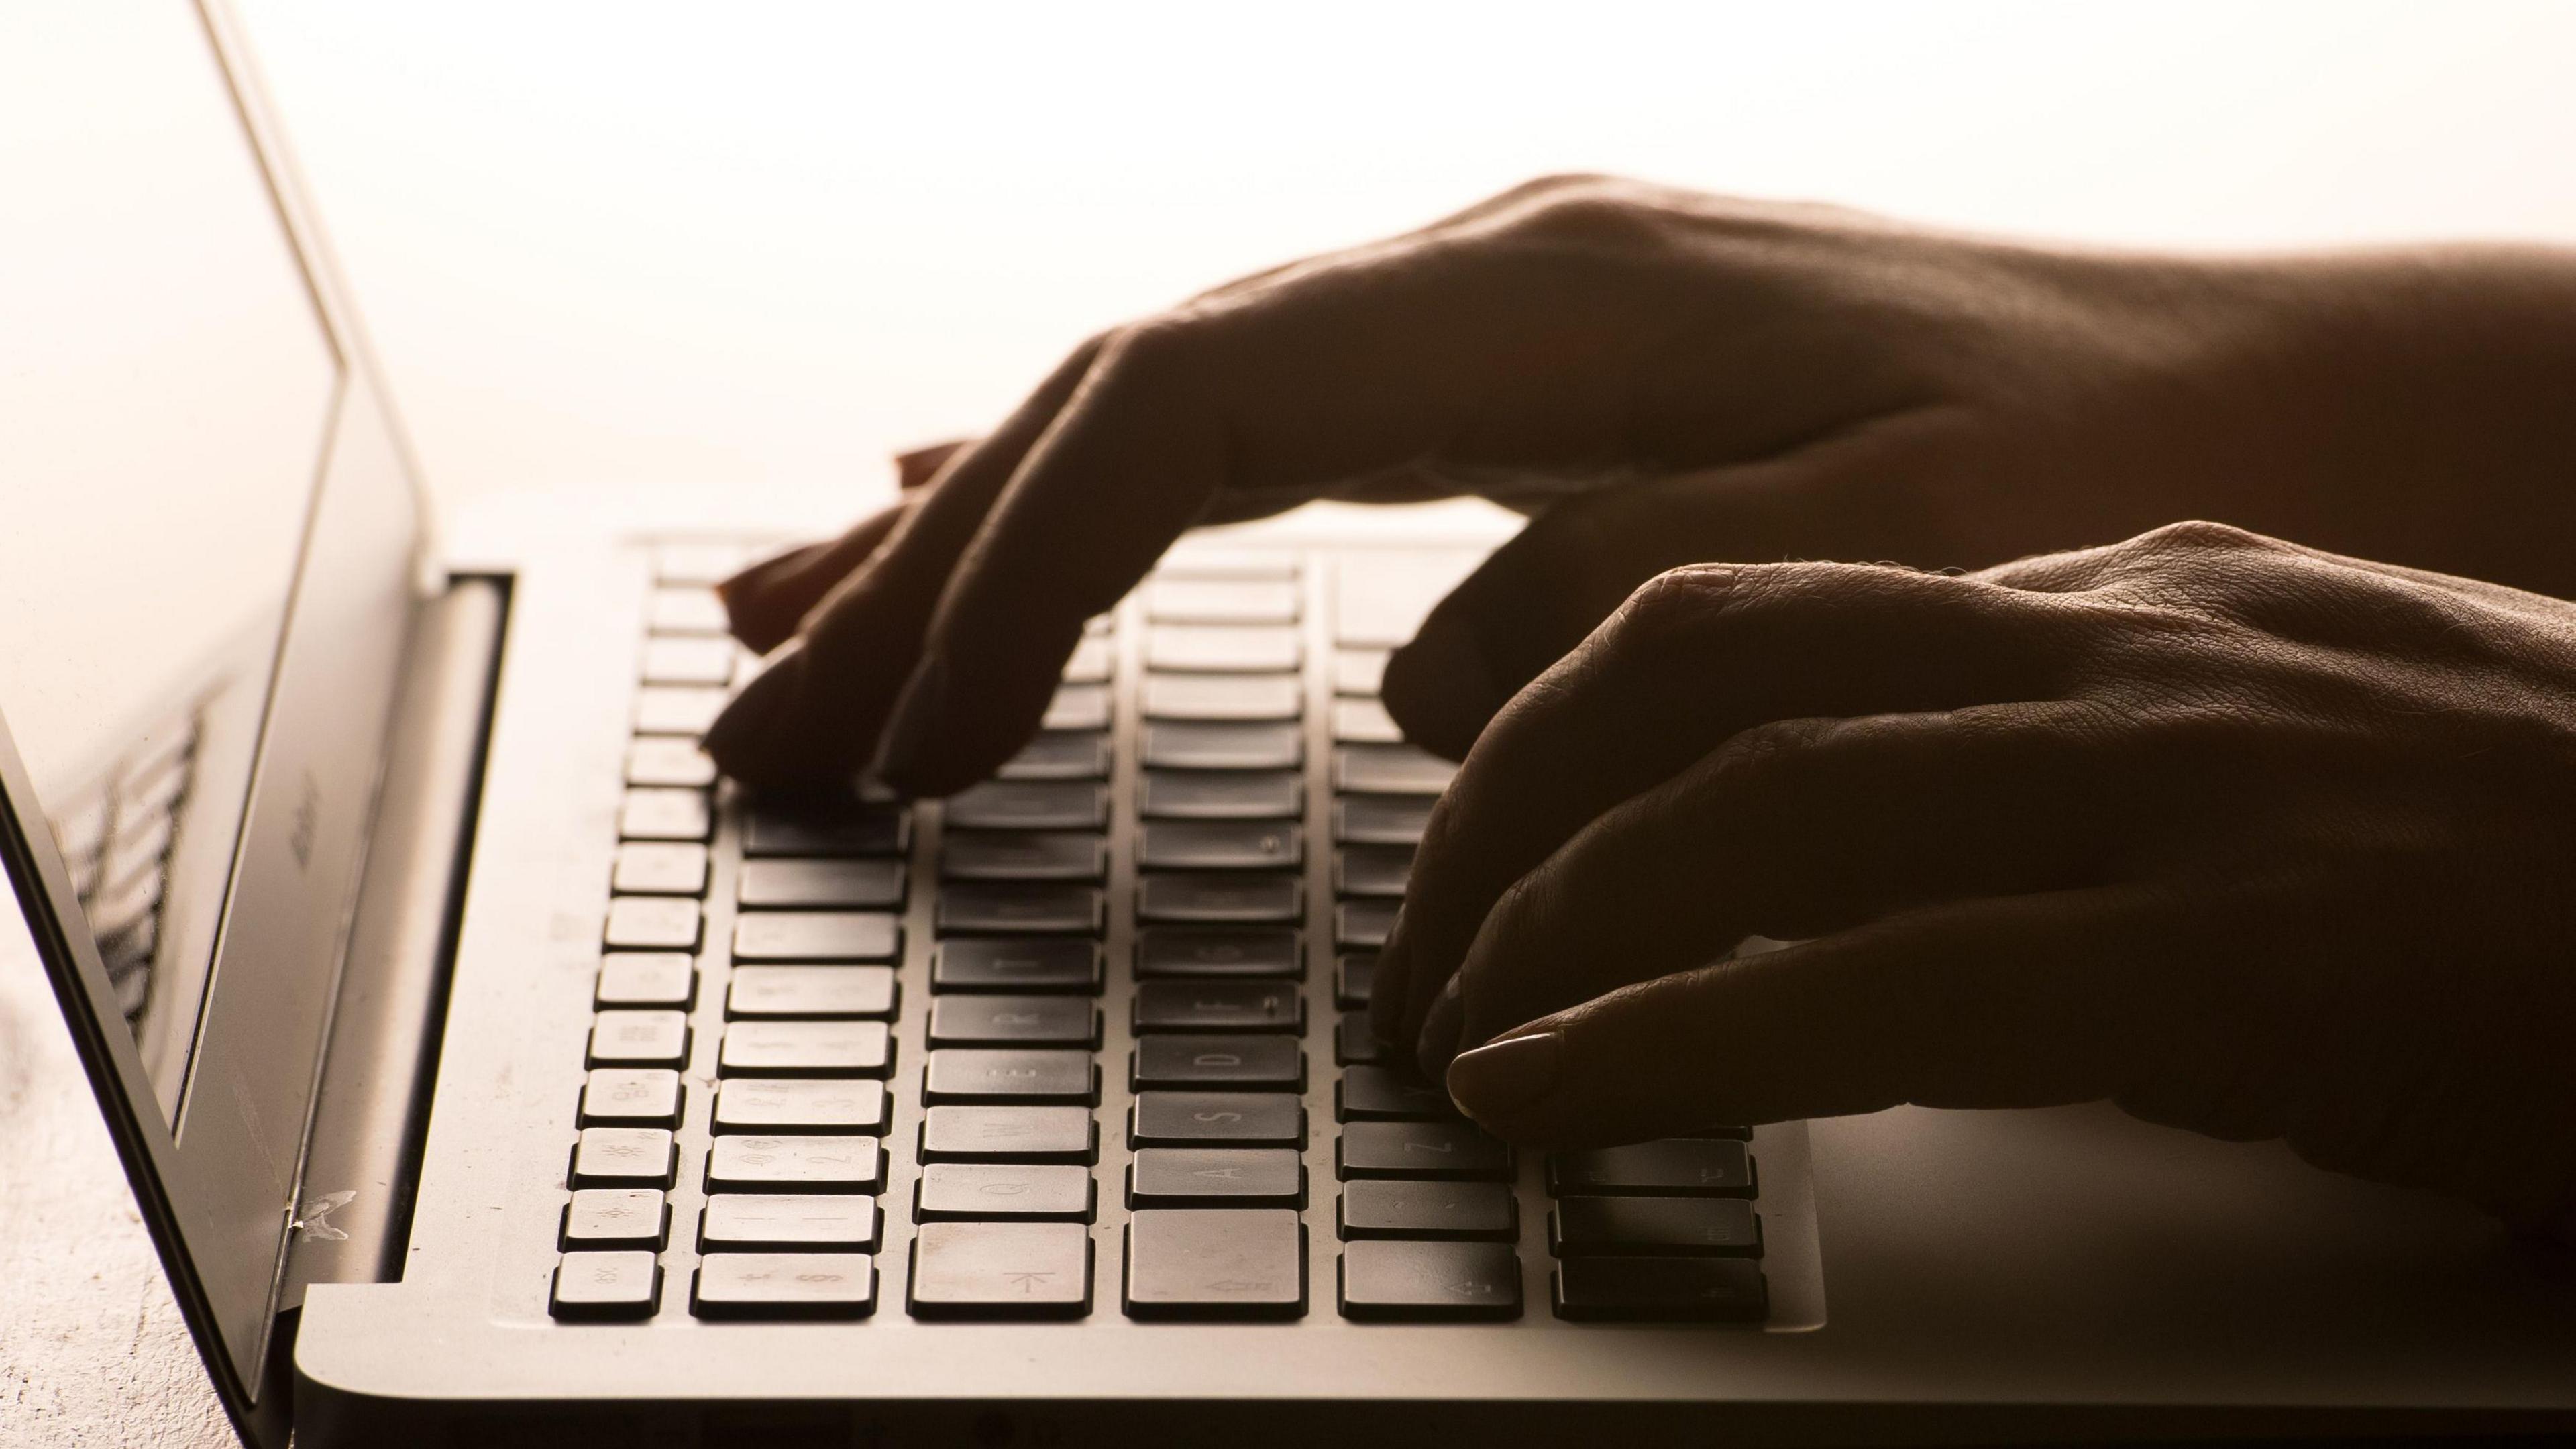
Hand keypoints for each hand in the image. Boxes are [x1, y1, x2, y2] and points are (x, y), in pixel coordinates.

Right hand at [702, 173, 2575, 791]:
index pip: (1174, 422)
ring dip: (978, 523)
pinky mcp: (1522, 367)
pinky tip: (998, 511)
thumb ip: (1619, 600)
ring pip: (1163, 403)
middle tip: (770, 714)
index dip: (1009, 577)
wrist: (2263, 390)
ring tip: (809, 624)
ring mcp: (1493, 309)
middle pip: (1118, 396)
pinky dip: (1107, 494)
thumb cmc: (2095, 467)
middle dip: (927, 565)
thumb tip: (1423, 682)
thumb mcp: (1872, 554)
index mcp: (1538, 300)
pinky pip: (1255, 423)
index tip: (917, 743)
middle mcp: (1485, 267)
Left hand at [1379, 521, 2575, 1227]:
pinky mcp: (2232, 955)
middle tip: (1419, 946)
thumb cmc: (2560, 852)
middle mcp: (2127, 653)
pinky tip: (1551, 1094)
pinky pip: (1867, 985)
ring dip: (1547, 926)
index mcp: (2134, 598)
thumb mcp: (2294, 746)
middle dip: (1511, 810)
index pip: (1770, 610)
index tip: (1493, 825)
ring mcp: (2178, 789)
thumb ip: (2093, 755)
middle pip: (1703, 675)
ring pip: (1751, 811)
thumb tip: (1885, 822)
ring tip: (1451, 1035)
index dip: (1581, 718)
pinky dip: (1668, 1041)